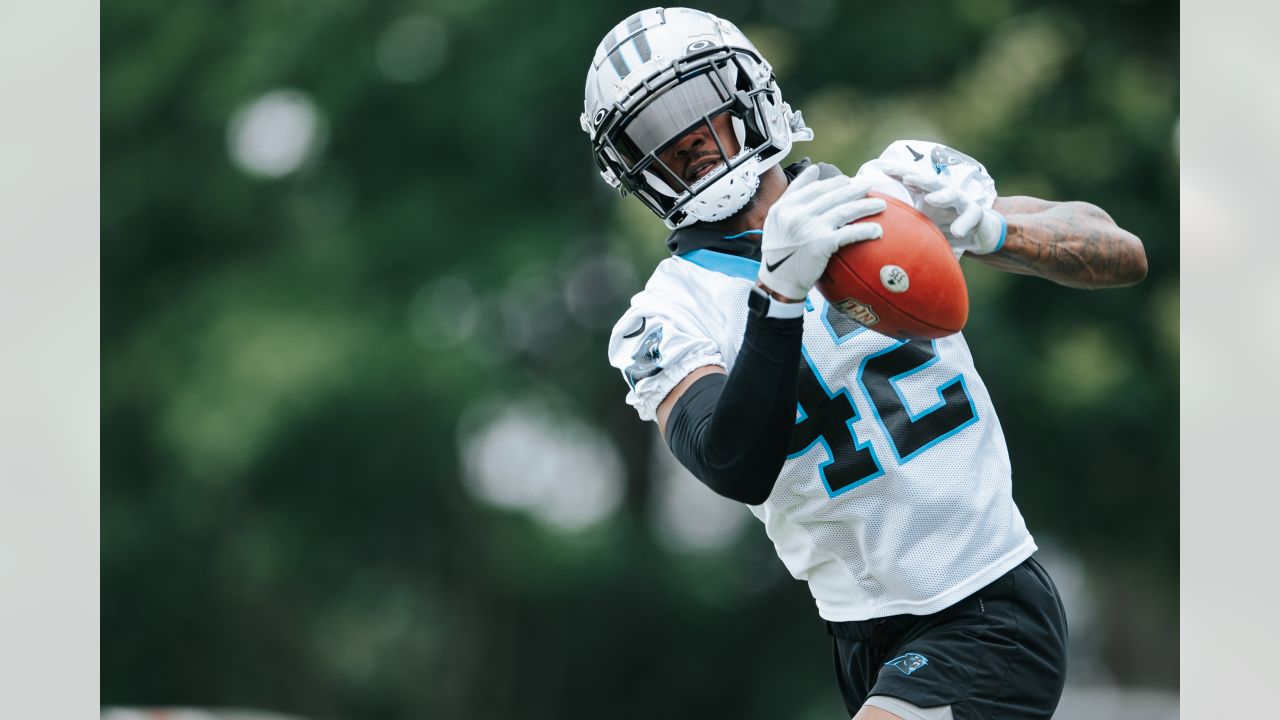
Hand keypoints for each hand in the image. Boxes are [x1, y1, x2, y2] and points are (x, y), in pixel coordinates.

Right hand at [757, 167, 885, 300]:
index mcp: (784, 207)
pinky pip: (849, 233)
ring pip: (844, 211)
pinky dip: (865, 231)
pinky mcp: (821, 244)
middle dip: (854, 190)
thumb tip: (814, 169)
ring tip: (880, 204)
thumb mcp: (776, 219)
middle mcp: (796, 214)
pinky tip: (878, 230)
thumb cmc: (779, 252)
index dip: (833, 183)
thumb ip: (792, 194)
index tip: (847, 181)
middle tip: (868, 187)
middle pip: (832, 196)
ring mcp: (809, 228)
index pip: (814, 188)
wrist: (779, 282)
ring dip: (865, 206)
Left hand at [878, 163, 1005, 254]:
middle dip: (919, 178)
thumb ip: (903, 218)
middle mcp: (944, 193)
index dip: (898, 173)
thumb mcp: (921, 221)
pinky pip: (972, 216)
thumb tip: (872, 219)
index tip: (881, 168)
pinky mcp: (976, 214)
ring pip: (952, 194)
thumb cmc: (943, 224)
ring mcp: (961, 202)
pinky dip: (964, 223)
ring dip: (941, 195)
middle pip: (931, 182)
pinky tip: (957, 231)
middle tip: (907, 178)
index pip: (912, 180)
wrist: (976, 232)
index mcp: (928, 192)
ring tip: (930, 199)